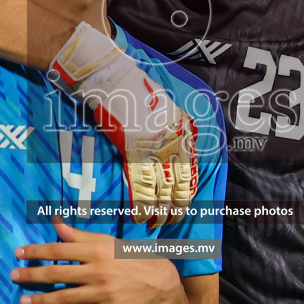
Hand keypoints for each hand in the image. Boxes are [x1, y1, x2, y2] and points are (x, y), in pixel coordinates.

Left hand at [12, 222, 183, 303]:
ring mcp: (102, 293)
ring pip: (66, 297)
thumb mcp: (105, 242)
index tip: (18, 254)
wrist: (158, 281)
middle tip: (13, 276)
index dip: (37, 251)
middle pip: (57, 274)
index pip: (59, 250)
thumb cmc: (127, 258)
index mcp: (95, 251)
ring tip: (24, 301)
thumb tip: (55, 222)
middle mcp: (97, 271)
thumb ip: (78, 236)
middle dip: (32, 275)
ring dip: (42, 300)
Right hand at [49, 21, 198, 228]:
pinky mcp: (132, 151)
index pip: (189, 176)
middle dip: (173, 210)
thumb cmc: (138, 92)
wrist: (115, 78)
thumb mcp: (167, 108)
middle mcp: (171, 144)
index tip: (180, 211)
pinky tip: (138, 216)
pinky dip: (140, 205)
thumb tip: (180, 148)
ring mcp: (152, 149)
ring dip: (157, 212)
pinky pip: (139, 185)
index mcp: (181, 135)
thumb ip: (175, 131)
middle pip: (177, 187)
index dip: (185, 198)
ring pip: (160, 191)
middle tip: (166, 224)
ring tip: (153, 225)